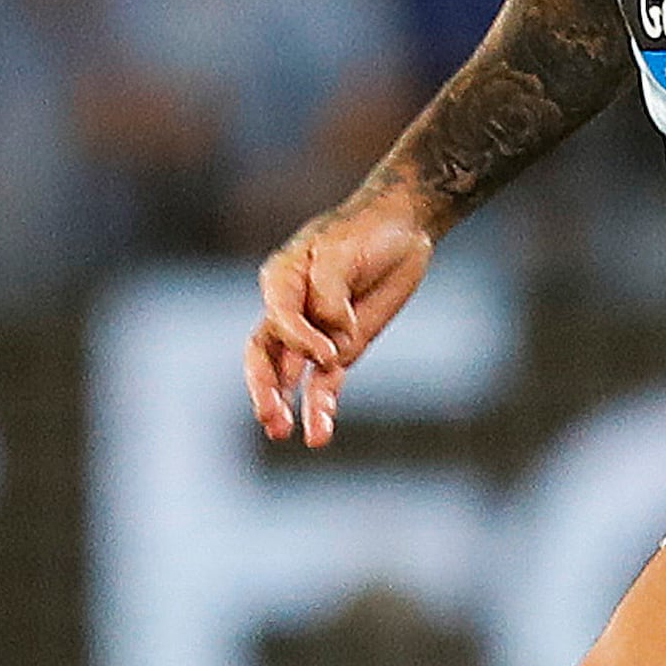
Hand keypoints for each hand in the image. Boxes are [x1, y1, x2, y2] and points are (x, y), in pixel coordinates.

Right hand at [248, 183, 439, 446]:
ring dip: (282, 404)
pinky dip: (319, 409)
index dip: (299, 340)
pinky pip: (323, 385)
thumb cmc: (367, 231)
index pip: (277, 318)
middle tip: (269, 416)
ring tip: (281, 433)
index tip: (330, 351)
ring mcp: (314, 335)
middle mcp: (290, 311)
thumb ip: (330, 294)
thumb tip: (334, 337)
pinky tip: (318, 435)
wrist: (402, 230)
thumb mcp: (344, 252)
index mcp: (281, 279)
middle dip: (263, 386)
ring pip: (289, 376)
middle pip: (264, 353)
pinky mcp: (340, 352)